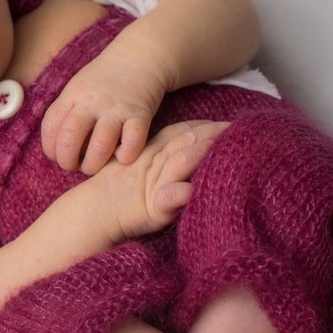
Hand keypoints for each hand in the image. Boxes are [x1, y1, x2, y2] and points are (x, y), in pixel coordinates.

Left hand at [41, 54, 170, 175]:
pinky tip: (122, 156)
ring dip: (93, 165)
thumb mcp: (79, 87)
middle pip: (69, 138)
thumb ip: (67, 111)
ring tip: (93, 167)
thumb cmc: (105, 79)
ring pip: (99, 146)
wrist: (140, 56)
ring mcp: (116, 108)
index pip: (50, 126)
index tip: (56, 157)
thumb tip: (55, 145)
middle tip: (74, 167)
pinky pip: (132, 143)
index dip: (49, 149)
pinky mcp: (140, 114)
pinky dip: (126, 156)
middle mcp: (91, 101)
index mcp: (72, 95)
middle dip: (67, 161)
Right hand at [91, 120, 229, 241]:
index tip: (229, 122)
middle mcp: (157, 162)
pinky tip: (192, 190)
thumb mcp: (142, 164)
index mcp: (154, 149)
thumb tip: (191, 147)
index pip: (183, 131)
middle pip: (187, 141)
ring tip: (224, 148)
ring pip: (180, 162)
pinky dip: (180, 193)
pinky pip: (168, 197)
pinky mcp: (153, 207)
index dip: (206, 125)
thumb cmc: (119, 188)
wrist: (94, 211)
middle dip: (212, 134)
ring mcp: (156, 183)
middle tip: (238, 128)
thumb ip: (164, 154)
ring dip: (201, 154)